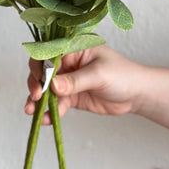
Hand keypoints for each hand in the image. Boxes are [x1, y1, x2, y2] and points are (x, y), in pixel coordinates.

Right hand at [25, 45, 143, 123]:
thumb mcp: (99, 74)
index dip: (40, 66)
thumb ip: (75, 80)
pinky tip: (44, 119)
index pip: (49, 53)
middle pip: (43, 71)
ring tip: (31, 112)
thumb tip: (52, 86)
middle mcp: (68, 62)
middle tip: (34, 97)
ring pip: (47, 89)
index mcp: (74, 48)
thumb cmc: (123, 75)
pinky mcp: (72, 97)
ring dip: (38, 100)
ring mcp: (68, 80)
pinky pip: (56, 104)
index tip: (39, 81)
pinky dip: (49, 111)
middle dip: (36, 84)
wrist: (137, 95)